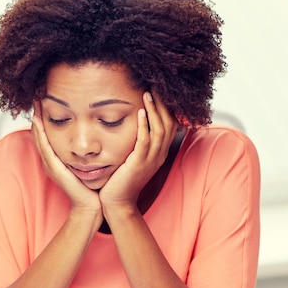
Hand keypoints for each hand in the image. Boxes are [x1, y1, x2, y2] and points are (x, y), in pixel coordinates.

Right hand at [31, 102, 101, 213]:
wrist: (92, 205)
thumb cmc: (93, 186)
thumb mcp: (89, 163)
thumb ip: (87, 151)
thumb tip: (96, 134)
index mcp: (58, 159)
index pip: (48, 134)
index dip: (45, 117)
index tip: (47, 99)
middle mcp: (51, 160)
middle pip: (40, 133)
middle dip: (38, 114)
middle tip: (37, 95)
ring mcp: (51, 164)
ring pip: (40, 138)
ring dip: (36, 120)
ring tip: (35, 103)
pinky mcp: (54, 168)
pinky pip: (45, 147)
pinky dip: (40, 133)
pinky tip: (38, 120)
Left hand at [99, 91, 177, 210]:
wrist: (116, 203)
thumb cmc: (120, 180)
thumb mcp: (132, 158)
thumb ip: (136, 142)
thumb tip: (134, 123)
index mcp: (158, 152)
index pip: (170, 124)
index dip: (167, 106)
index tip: (160, 89)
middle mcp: (158, 155)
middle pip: (169, 123)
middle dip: (163, 103)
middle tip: (156, 84)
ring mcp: (150, 160)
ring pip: (159, 130)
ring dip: (153, 110)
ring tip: (147, 93)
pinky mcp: (138, 164)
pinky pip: (145, 142)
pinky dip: (144, 126)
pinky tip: (139, 112)